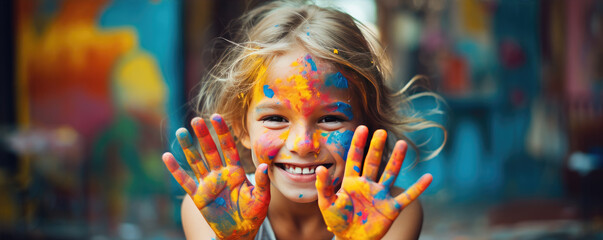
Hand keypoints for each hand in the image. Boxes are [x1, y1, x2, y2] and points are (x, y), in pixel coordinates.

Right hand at [162, 114, 269, 239]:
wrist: (240, 232)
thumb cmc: (253, 213)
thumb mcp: (262, 198)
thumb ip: (263, 182)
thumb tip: (265, 166)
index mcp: (236, 171)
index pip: (228, 147)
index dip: (222, 132)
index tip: (217, 117)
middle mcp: (220, 173)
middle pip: (210, 151)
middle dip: (203, 135)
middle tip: (196, 120)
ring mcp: (208, 184)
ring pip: (196, 162)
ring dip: (188, 147)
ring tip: (181, 132)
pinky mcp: (198, 196)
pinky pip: (185, 181)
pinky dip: (175, 170)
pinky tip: (166, 157)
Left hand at [316, 126, 431, 239]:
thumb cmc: (337, 221)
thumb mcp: (326, 204)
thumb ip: (324, 186)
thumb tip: (320, 168)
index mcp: (351, 182)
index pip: (355, 159)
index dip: (358, 144)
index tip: (362, 128)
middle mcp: (368, 185)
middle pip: (373, 163)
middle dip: (377, 148)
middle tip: (382, 132)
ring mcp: (380, 195)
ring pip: (390, 174)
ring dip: (397, 160)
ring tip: (403, 144)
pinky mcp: (391, 208)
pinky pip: (407, 197)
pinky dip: (418, 188)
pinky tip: (428, 177)